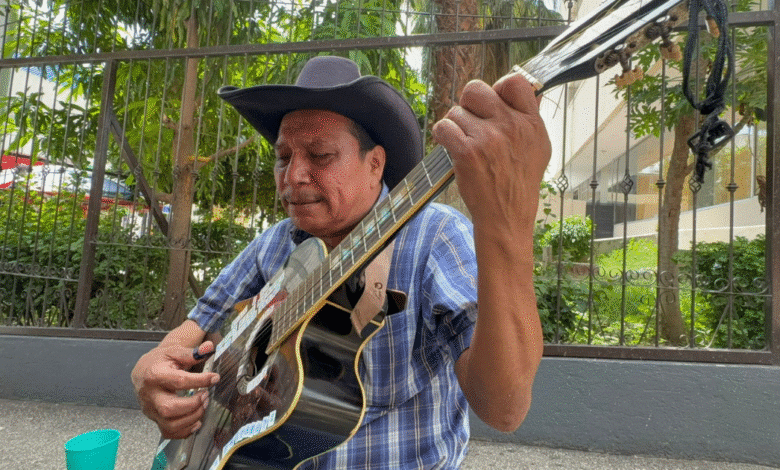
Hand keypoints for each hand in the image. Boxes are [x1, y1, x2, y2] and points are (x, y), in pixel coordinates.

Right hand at [131, 341, 219, 438]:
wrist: (143, 371)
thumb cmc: (159, 361)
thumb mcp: (174, 351)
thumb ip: (192, 352)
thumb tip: (209, 347)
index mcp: (154, 375)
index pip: (179, 381)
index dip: (200, 380)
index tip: (214, 378)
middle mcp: (150, 395)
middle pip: (169, 408)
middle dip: (193, 405)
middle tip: (206, 396)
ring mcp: (151, 410)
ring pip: (169, 424)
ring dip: (191, 418)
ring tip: (203, 406)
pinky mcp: (154, 419)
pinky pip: (168, 432)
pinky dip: (184, 431)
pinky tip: (195, 421)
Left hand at [431, 73, 550, 229]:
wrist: (506, 217)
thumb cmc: (519, 183)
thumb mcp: (539, 148)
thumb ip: (531, 118)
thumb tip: (526, 91)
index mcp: (531, 123)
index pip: (513, 81)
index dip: (497, 89)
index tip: (492, 106)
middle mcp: (511, 126)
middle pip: (476, 89)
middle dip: (468, 104)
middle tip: (471, 123)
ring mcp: (488, 138)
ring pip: (455, 111)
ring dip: (455, 126)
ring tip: (466, 144)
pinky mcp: (468, 152)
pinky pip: (443, 127)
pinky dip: (443, 136)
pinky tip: (453, 147)